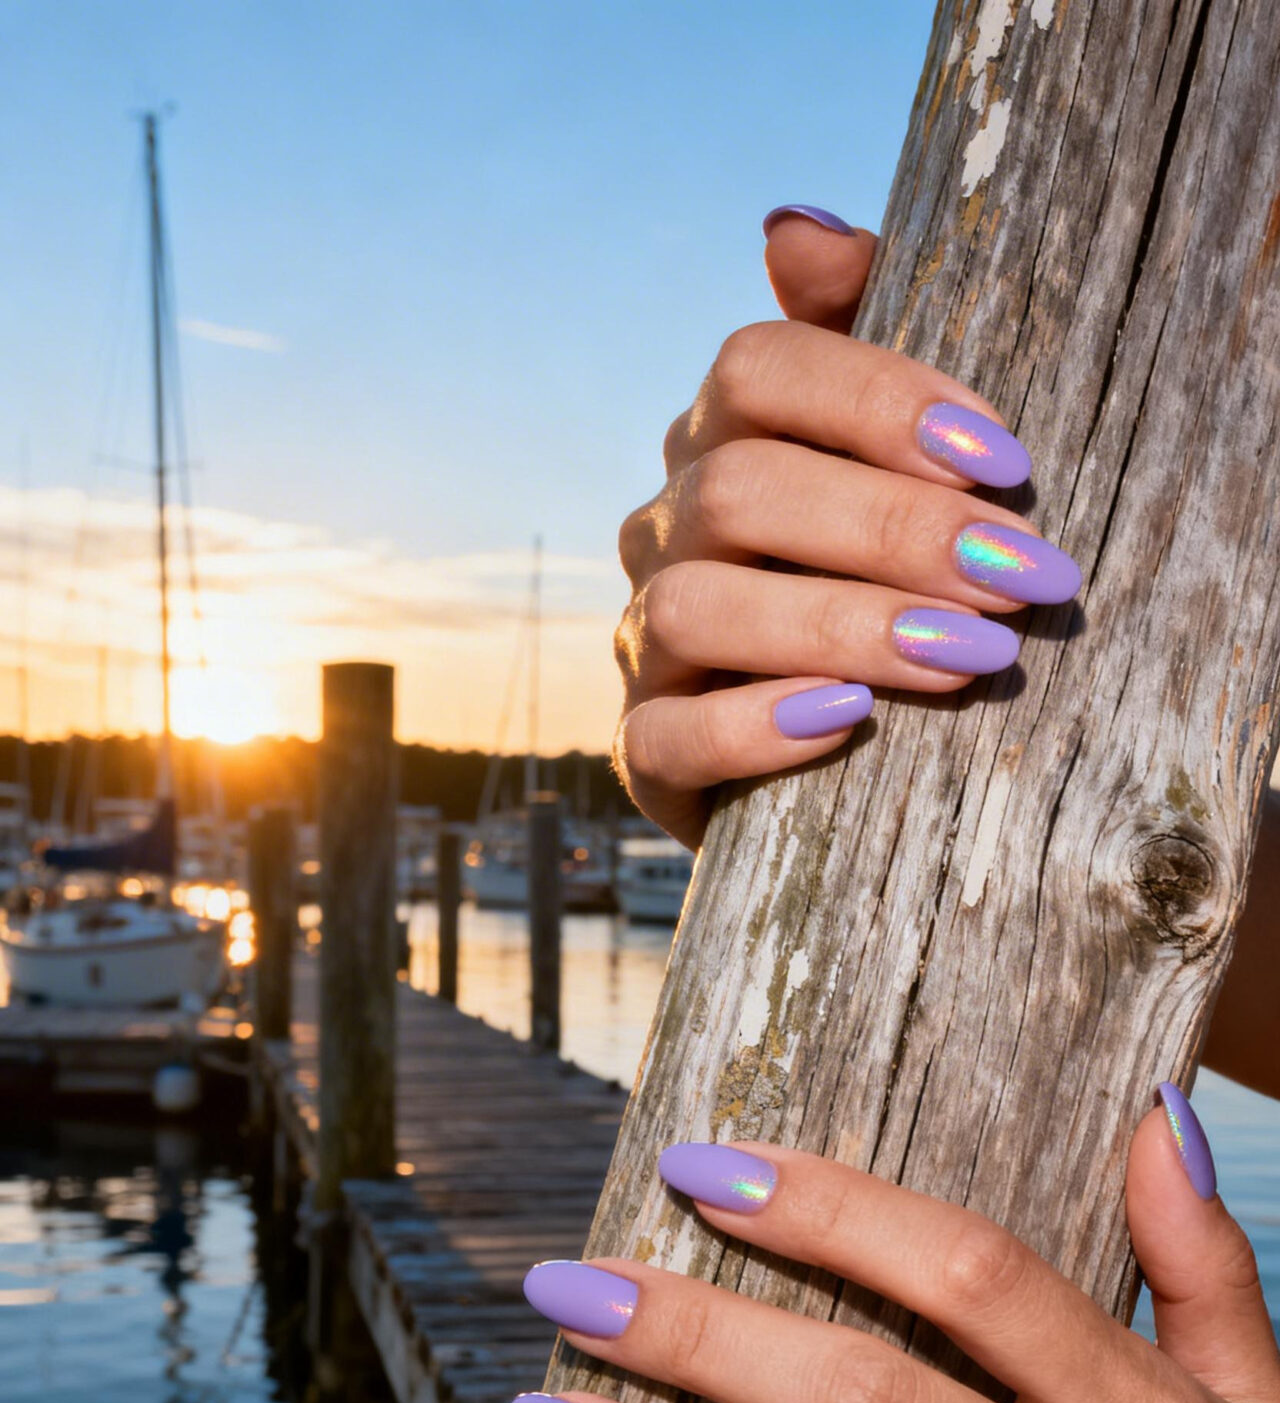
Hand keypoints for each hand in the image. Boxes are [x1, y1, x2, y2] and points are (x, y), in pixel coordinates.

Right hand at [612, 205, 1079, 849]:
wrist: (838, 750)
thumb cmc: (891, 575)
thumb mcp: (897, 448)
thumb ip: (860, 327)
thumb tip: (795, 228)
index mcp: (722, 437)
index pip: (760, 368)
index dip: (879, 400)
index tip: (1008, 461)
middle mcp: (668, 528)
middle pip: (741, 489)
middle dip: (896, 528)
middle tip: (1024, 577)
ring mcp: (646, 641)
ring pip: (698, 608)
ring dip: (843, 625)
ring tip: (973, 656)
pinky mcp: (645, 750)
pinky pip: (668, 735)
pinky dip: (755, 727)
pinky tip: (852, 721)